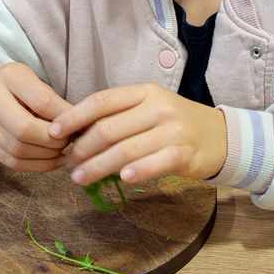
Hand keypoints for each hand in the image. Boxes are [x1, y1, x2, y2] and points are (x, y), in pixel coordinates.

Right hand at [0, 63, 72, 171]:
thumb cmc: (10, 85)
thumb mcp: (30, 79)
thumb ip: (52, 99)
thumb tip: (81, 125)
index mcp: (8, 77)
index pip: (42, 102)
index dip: (65, 119)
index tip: (80, 125)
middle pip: (26, 131)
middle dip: (55, 141)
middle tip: (70, 140)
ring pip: (19, 151)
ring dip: (48, 156)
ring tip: (63, 150)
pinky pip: (13, 163)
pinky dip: (38, 166)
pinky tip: (54, 161)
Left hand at [49, 83, 228, 184]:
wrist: (220, 136)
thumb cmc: (176, 123)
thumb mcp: (149, 109)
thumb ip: (119, 117)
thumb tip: (76, 134)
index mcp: (144, 92)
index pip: (102, 101)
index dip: (73, 117)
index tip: (53, 132)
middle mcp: (157, 108)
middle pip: (109, 129)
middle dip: (82, 149)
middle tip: (68, 164)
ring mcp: (172, 130)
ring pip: (126, 150)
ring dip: (98, 167)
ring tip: (80, 178)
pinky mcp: (184, 153)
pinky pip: (155, 163)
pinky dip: (136, 172)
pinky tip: (122, 180)